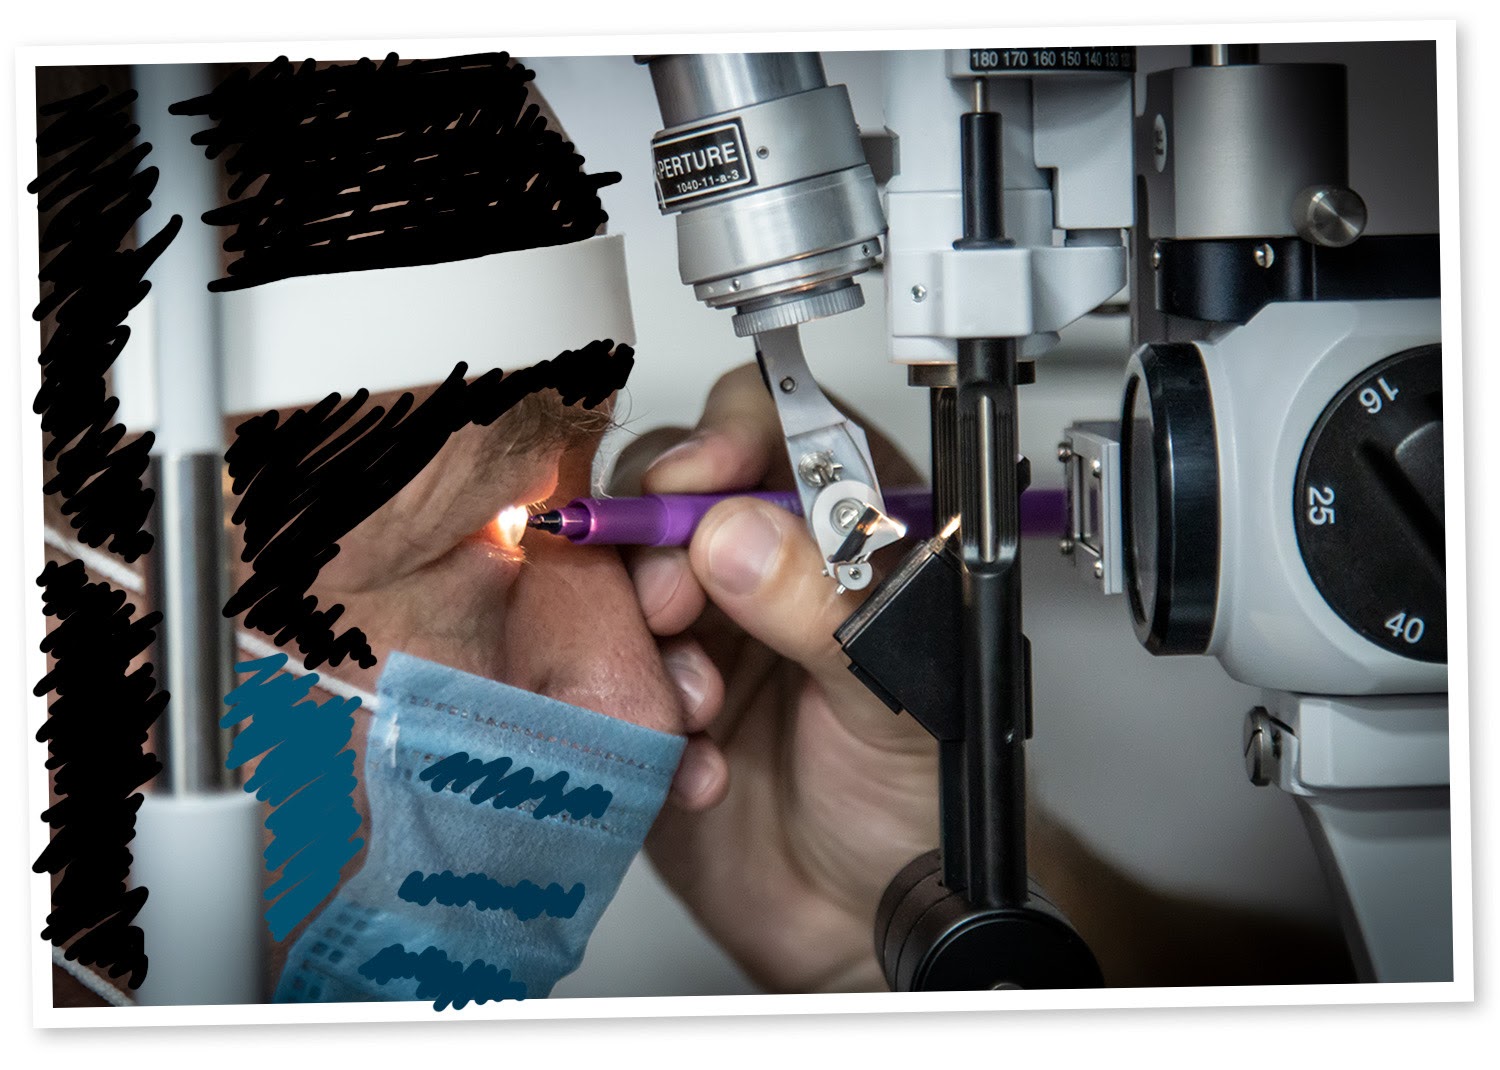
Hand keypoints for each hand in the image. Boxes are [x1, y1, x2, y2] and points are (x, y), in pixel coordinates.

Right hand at [615, 365, 1357, 992]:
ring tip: (698, 709)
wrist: (865, 917)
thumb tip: (738, 536)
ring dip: (637, 641)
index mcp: (842, 533)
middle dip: (656, 550)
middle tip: (674, 610)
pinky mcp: (637, 699)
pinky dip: (624, 715)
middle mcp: (758, 567)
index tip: (692, 485)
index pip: (771, 430)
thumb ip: (826, 609)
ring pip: (609, 580)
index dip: (722, 441)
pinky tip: (693, 765)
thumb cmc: (917, 800)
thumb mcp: (901, 695)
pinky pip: (586, 672)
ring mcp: (691, 631)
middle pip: (661, 495)